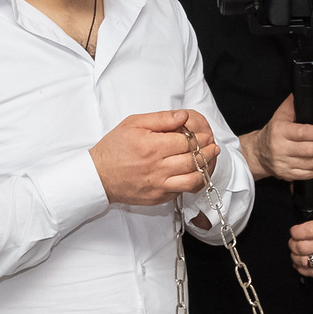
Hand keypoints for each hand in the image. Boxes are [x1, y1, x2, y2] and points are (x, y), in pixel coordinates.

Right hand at [93, 108, 219, 204]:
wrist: (98, 176)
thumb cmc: (114, 148)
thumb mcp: (133, 124)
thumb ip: (160, 118)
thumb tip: (183, 116)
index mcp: (151, 146)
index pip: (186, 141)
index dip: (199, 137)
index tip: (205, 135)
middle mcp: (157, 167)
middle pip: (192, 160)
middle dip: (207, 152)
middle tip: (213, 146)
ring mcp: (159, 185)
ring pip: (192, 179)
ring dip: (205, 169)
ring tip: (209, 160)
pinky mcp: (158, 197)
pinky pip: (182, 191)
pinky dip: (192, 182)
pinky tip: (195, 173)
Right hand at [242, 94, 312, 182]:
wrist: (258, 152)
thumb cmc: (273, 132)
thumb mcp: (280, 115)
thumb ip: (293, 104)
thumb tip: (306, 92)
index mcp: (280, 131)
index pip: (304, 133)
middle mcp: (281, 148)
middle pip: (311, 150)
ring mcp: (284, 163)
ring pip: (312, 164)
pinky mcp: (287, 175)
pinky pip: (308, 175)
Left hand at [291, 207, 312, 275]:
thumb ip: (309, 210)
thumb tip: (292, 197)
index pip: (308, 230)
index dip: (296, 232)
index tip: (293, 231)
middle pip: (304, 247)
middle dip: (293, 245)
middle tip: (293, 243)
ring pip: (306, 261)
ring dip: (295, 257)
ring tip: (295, 253)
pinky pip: (312, 272)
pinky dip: (302, 268)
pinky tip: (300, 263)